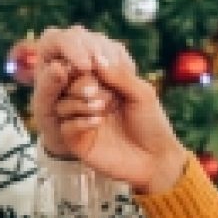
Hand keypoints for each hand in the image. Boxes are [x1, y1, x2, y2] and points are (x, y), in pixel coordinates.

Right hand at [34, 27, 185, 193]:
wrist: (156, 160)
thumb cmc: (152, 124)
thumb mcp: (142, 94)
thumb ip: (120, 75)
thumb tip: (96, 57)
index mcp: (103, 86)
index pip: (83, 69)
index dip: (85, 66)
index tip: (93, 67)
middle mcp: (88, 102)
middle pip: (67, 84)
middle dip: (82, 84)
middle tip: (100, 92)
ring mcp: (81, 122)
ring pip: (62, 105)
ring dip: (79, 102)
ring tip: (102, 108)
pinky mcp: (78, 142)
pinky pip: (66, 127)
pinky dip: (79, 122)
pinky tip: (97, 122)